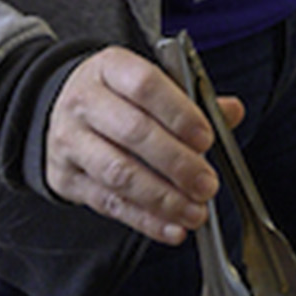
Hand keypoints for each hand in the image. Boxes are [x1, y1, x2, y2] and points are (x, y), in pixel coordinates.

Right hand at [42, 46, 215, 243]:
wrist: (64, 113)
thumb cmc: (119, 98)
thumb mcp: (151, 84)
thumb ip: (193, 100)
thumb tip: (231, 111)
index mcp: (110, 68)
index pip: (145, 85)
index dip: (179, 113)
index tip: (207, 138)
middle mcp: (84, 101)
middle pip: (133, 132)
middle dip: (177, 163)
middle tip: (208, 184)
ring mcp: (70, 141)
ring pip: (119, 173)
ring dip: (163, 199)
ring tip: (195, 211)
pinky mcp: (66, 178)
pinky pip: (109, 203)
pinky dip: (145, 220)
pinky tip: (172, 228)